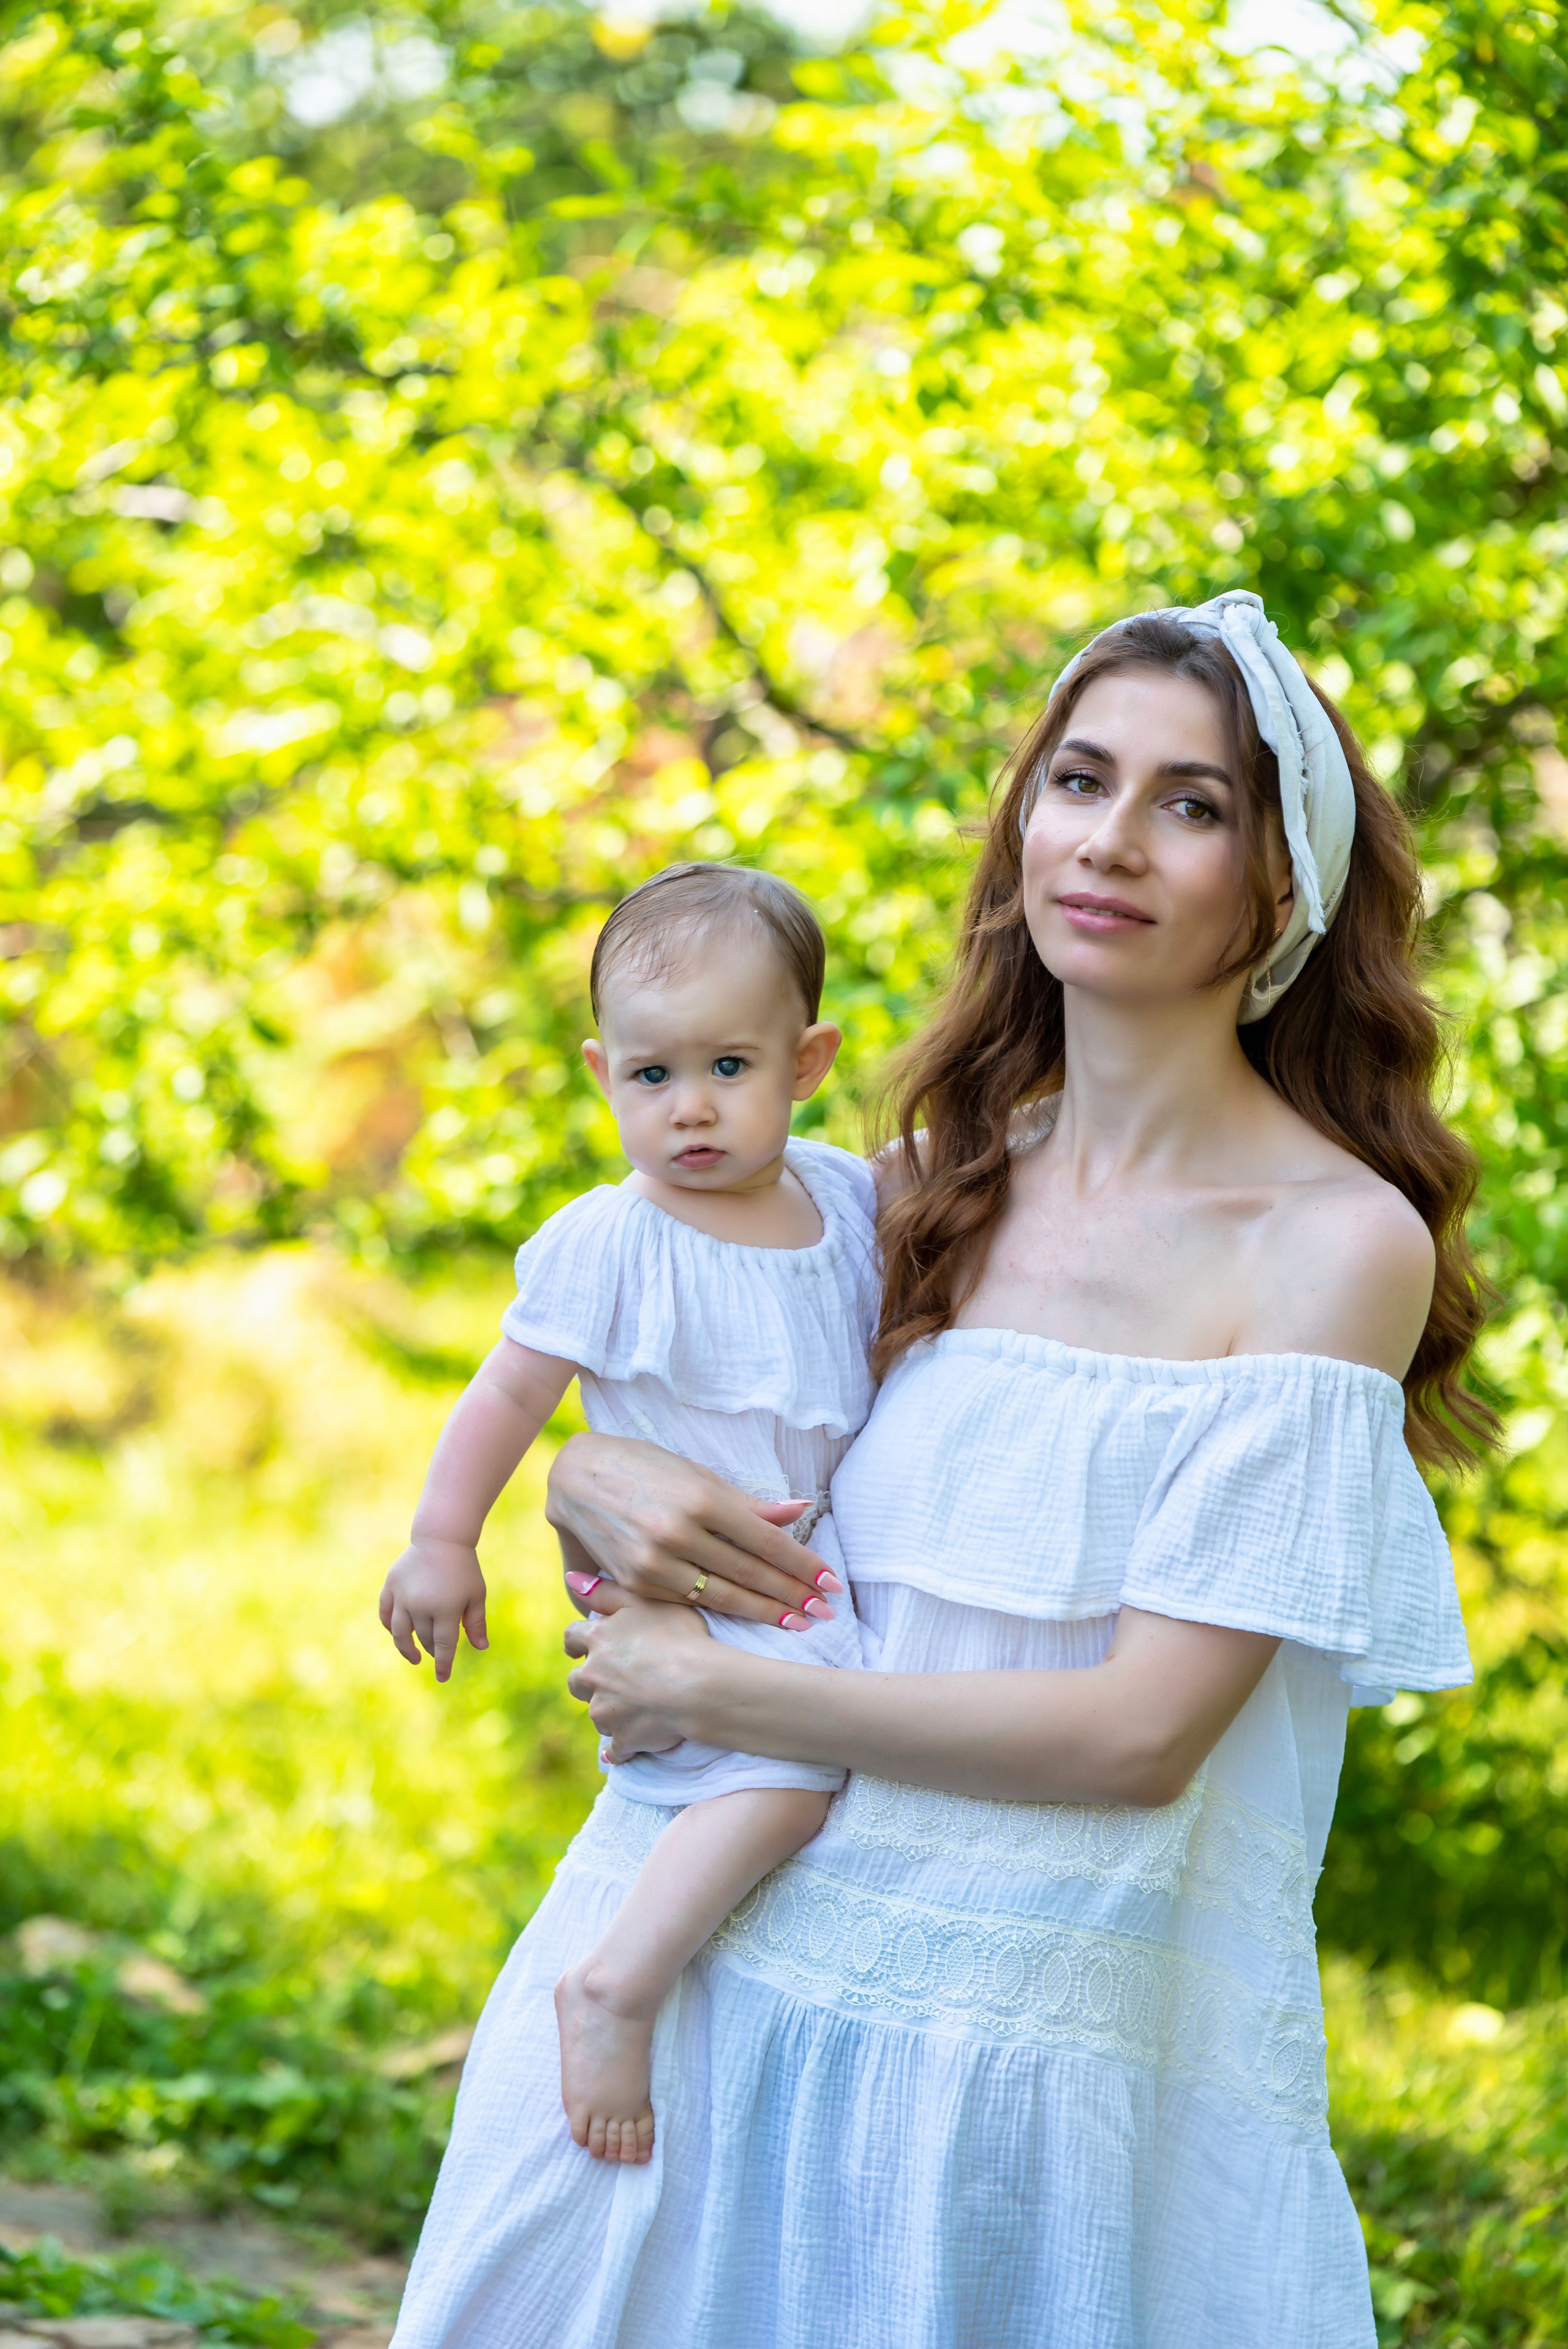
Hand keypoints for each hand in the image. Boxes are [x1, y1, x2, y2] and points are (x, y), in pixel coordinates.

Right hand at [379, 1536, 488, 1681]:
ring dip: (406, 1647)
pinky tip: (397, 1633)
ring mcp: (403, 1597)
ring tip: (413, 1656)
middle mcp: (421, 1606)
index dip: (443, 1664)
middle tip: (435, 1654)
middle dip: (431, 1650)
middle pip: (424, 1638)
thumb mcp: (476, 1594)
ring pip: (400, 1632)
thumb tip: (481, 1648)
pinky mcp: (391, 1587)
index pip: (443, 1646)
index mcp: (446, 1610)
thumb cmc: (464, 1568)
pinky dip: (390, 1626)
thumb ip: (476, 1623)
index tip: (443, 1677)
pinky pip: (386, 1614)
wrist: (441, 1539)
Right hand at [547, 1436, 842, 1628]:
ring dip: (764, 1612)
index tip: (831, 1582)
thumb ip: (748, 1504)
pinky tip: (747, 1619)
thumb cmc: (645, 1468)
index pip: (766, 1541)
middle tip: (825, 1611)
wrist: (574, 1478)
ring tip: (797, 1622)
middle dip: (792, 1596)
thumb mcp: (698, 1475)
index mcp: (700, 1499)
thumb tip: (801, 1510)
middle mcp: (677, 1533)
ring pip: (722, 1598)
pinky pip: (687, 1604)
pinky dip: (721, 1613)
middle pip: (749, 1574)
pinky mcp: (633, 1584)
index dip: (803, 1565)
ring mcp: (652, 1563)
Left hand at [564, 1600, 717, 1761]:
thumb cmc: (681, 1636)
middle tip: (617, 1680)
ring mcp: (605, 1711)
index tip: (585, 1648)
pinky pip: (616, 1749)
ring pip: (598, 1714)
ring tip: (638, 1708)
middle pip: (577, 1681)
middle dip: (591, 1681)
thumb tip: (571, 1580)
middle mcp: (593, 1676)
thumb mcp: (646, 1601)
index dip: (578, 1643)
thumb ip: (606, 1591)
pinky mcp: (621, 1738)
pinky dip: (623, 1747)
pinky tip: (636, 1743)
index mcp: (598, 1640)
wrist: (700, 1686)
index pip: (572, 1639)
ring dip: (611, 1712)